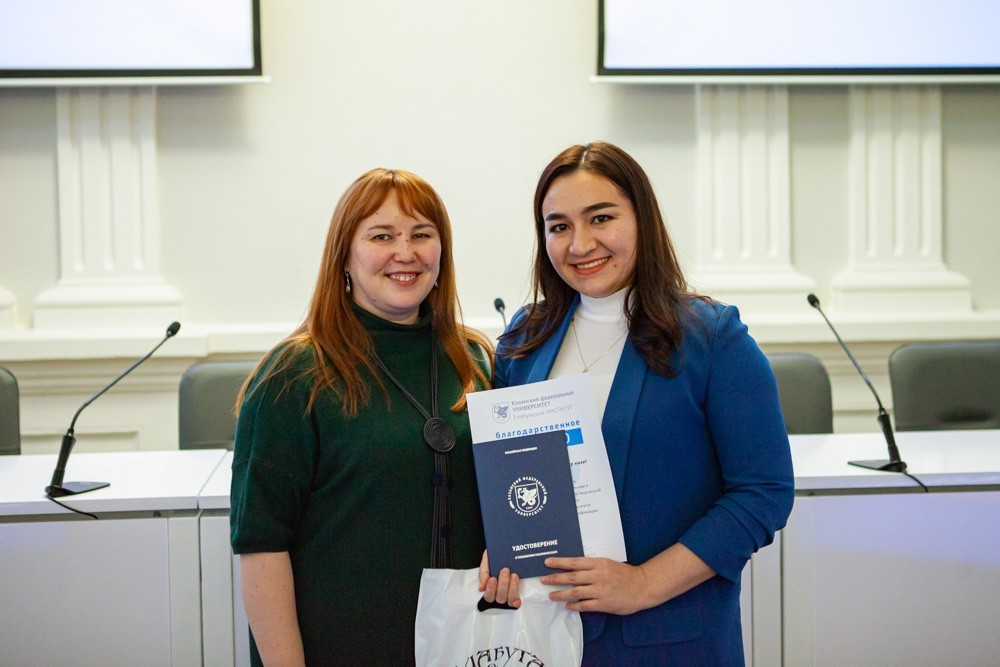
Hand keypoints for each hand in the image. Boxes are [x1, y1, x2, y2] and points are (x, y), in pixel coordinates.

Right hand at [478, 550, 520, 607]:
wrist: (506, 550)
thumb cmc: (495, 558)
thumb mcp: (487, 561)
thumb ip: (483, 573)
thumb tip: (481, 588)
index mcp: (490, 588)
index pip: (488, 596)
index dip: (490, 589)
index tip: (492, 578)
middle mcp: (499, 594)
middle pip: (500, 598)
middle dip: (503, 584)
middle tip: (505, 570)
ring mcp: (509, 595)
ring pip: (509, 599)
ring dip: (512, 587)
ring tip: (514, 575)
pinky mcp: (518, 594)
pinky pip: (517, 601)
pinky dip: (517, 598)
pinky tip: (518, 590)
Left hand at [540, 556, 654, 614]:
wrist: (642, 586)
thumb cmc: (625, 574)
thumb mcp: (608, 564)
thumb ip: (593, 566)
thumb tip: (573, 567)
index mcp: (599, 564)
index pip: (574, 562)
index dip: (559, 562)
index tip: (547, 562)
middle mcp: (598, 576)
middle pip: (572, 577)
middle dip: (555, 578)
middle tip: (543, 580)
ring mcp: (600, 590)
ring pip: (575, 592)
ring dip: (561, 594)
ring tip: (551, 595)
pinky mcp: (604, 604)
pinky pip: (585, 605)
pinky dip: (575, 605)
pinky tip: (567, 605)